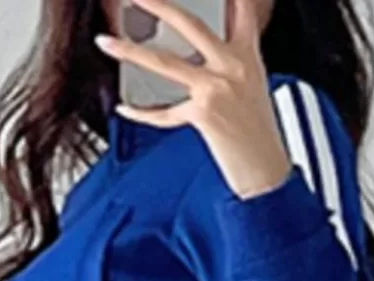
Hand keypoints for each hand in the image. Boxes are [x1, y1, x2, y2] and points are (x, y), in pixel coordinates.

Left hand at [95, 0, 292, 200]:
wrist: (267, 171)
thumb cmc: (258, 133)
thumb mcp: (252, 84)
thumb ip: (231, 58)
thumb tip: (203, 47)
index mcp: (247, 54)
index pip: (240, 8)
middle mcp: (232, 65)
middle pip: (190, 24)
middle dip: (158, 5)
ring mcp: (217, 88)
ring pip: (165, 63)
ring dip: (130, 52)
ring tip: (106, 42)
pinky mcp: (204, 113)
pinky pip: (164, 112)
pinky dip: (142, 112)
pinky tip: (125, 106)